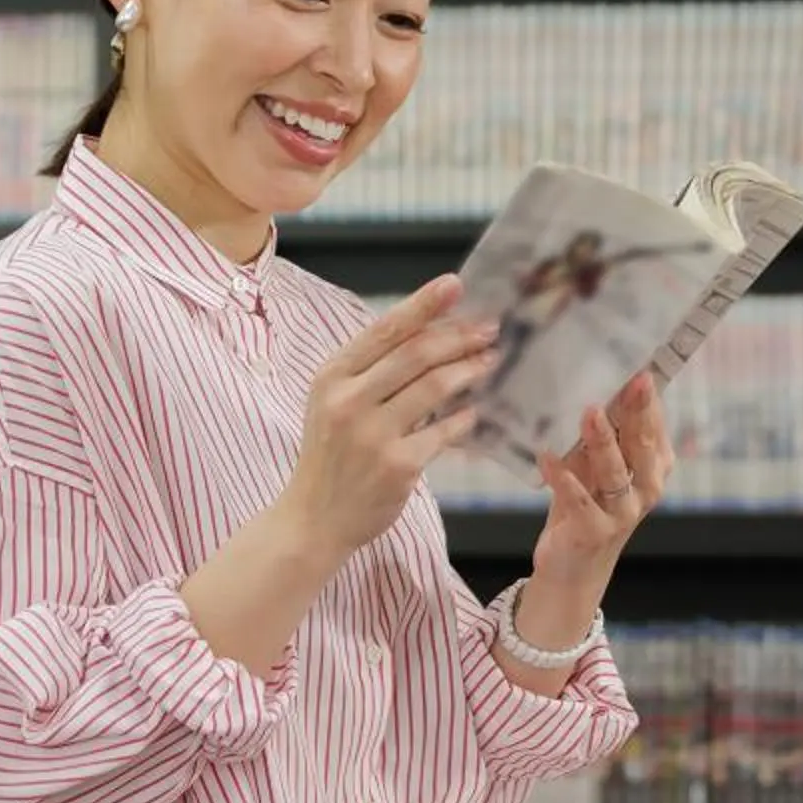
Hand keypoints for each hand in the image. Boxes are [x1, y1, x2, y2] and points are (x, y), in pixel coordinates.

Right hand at [273, 275, 497, 567]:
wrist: (312, 518)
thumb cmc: (331, 453)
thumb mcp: (334, 401)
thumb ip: (372, 369)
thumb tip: (431, 331)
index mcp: (332, 376)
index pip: (385, 329)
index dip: (424, 304)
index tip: (455, 285)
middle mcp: (348, 400)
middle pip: (416, 353)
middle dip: (460, 336)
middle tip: (490, 329)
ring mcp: (372, 434)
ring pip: (435, 386)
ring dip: (469, 369)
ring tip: (489, 362)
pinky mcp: (397, 465)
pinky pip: (444, 431)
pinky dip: (464, 418)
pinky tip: (474, 412)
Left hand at [516, 374, 674, 642]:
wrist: (573, 564)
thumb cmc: (585, 503)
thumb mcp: (594, 464)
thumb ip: (600, 433)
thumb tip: (591, 385)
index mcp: (654, 467)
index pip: (654, 426)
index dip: (648, 399)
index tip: (640, 367)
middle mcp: (647, 489)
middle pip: (643, 446)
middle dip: (637, 412)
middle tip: (632, 381)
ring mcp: (623, 513)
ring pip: (616, 473)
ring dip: (602, 442)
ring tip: (590, 413)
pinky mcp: (595, 532)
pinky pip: (579, 502)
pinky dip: (563, 480)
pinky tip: (547, 457)